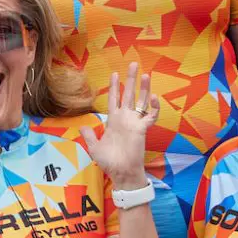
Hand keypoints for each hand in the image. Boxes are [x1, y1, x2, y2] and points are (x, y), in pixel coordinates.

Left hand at [79, 62, 158, 189]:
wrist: (121, 173)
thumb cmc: (109, 162)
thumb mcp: (95, 148)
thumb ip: (89, 136)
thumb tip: (82, 125)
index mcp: (113, 120)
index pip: (114, 99)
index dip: (114, 86)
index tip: (115, 74)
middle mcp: (125, 118)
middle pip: (129, 94)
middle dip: (131, 79)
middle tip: (134, 64)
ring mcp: (134, 122)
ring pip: (141, 101)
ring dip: (144, 88)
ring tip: (145, 75)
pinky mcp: (142, 129)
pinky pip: (151, 115)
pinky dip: (154, 107)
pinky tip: (154, 97)